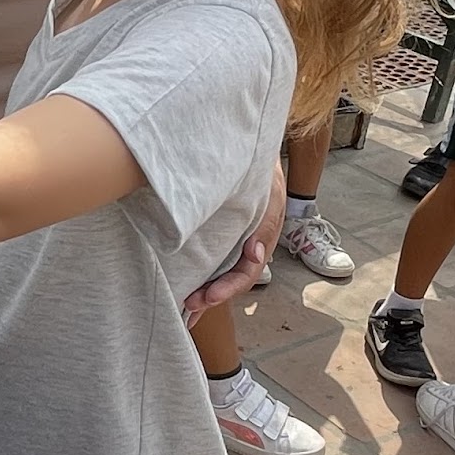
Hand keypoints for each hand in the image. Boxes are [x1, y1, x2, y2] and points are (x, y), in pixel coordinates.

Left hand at [183, 159, 283, 326]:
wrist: (249, 147)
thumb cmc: (260, 171)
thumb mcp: (269, 193)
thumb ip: (264, 225)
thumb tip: (255, 255)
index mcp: (263, 238)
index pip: (247, 272)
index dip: (228, 288)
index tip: (206, 297)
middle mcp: (250, 245)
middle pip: (231, 279)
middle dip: (212, 296)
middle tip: (189, 306)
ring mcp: (236, 241)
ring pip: (222, 272)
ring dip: (206, 289)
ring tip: (185, 304)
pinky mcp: (223, 234)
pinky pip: (214, 258)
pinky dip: (203, 273)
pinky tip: (187, 282)